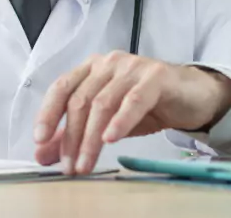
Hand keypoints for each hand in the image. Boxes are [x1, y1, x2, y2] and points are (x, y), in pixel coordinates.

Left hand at [33, 51, 230, 174]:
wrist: (191, 97)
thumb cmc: (146, 106)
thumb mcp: (106, 122)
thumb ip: (74, 134)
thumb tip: (43, 153)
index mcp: (91, 69)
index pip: (61, 88)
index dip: (48, 113)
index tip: (39, 140)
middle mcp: (107, 63)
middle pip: (80, 100)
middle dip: (71, 137)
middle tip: (69, 166)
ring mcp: (131, 66)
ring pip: (103, 103)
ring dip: (91, 138)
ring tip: (86, 164)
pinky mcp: (155, 77)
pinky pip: (133, 100)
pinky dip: (120, 121)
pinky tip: (111, 139)